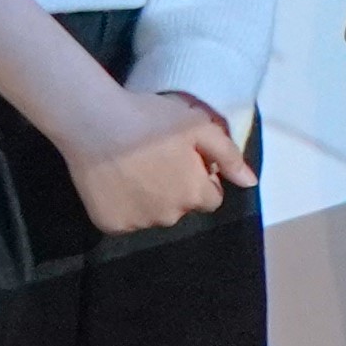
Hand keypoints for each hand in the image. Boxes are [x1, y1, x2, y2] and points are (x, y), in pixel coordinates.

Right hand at [54, 88, 250, 235]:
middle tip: (157, 159)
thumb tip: (250, 183)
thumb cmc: (151, 119)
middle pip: (182, 207)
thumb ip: (228, 156)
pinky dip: (123, 205)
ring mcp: (138, 224)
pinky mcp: (109, 226)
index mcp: (195, 194)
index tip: (184, 158)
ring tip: (134, 167)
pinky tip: (115, 180)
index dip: (200, 177)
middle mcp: (170, 217)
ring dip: (150, 198)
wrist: (95, 123)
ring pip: (153, 215)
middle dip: (176, 189)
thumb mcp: (199, 126)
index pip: (211, 198)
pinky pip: (125, 220)